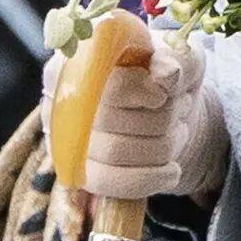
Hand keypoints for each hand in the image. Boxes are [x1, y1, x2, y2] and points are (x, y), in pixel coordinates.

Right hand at [41, 34, 228, 199]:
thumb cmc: (167, 71)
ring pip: (114, 153)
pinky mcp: (81, 173)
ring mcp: (67, 140)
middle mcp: (61, 98)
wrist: (168, 104)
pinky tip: (173, 170)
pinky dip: (150, 179)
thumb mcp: (178, 54)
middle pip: (108, 120)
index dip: (136, 90)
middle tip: (179, 106)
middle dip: (158, 117)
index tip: (163, 94)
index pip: (97, 80)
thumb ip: (173, 58)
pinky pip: (111, 186)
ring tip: (178, 129)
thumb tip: (166, 75)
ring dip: (161, 144)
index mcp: (80, 58)